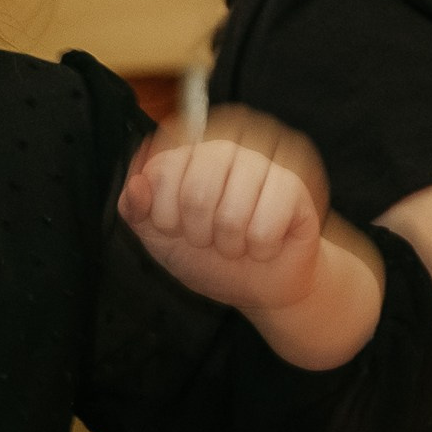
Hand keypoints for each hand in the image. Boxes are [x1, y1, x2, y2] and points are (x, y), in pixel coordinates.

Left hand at [120, 107, 352, 357]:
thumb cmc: (210, 255)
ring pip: (232, 211)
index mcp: (191, 150)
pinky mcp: (295, 187)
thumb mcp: (158, 236)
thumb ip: (136, 210)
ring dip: (229, 244)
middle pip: (197, 188)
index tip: (173, 225)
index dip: (162, 209)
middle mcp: (228, 146)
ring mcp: (265, 163)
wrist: (259, 285)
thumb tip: (136, 185)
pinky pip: (265, 225)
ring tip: (236, 243)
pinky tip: (263, 245)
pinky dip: (259, 249)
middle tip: (207, 238)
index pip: (163, 166)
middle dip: (196, 230)